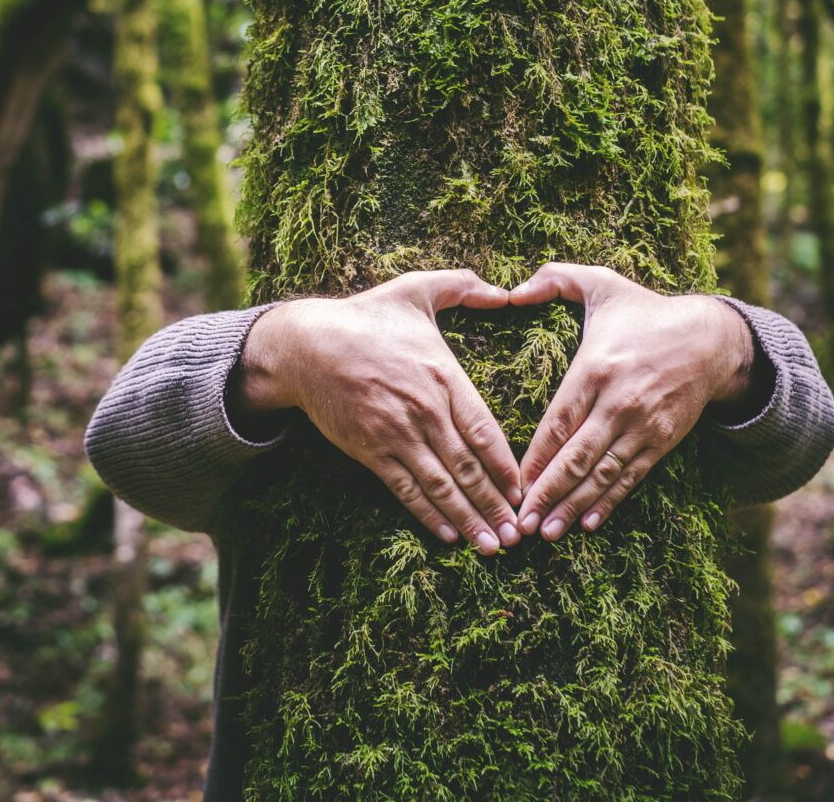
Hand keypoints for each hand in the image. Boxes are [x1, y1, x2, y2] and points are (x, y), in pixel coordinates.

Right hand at [231, 270, 522, 554]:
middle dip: (496, 504)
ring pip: (441, 485)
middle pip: (469, 467)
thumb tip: (506, 290)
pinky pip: (405, 489)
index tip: (526, 490)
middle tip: (519, 534)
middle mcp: (425, 410)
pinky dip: (429, 515)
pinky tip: (449, 535)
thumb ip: (464, 286)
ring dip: (469, 518)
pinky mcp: (370, 450)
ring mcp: (396, 434)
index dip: (507, 465)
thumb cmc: (367, 316)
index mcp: (443, 375)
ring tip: (493, 545)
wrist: (307, 344)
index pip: (485, 430)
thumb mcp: (417, 289)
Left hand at [509, 263, 755, 540]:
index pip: (557, 423)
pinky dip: (609, 502)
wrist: (711, 338)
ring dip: (572, 506)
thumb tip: (511, 291)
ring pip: (601, 474)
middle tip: (519, 525)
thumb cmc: (645, 311)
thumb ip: (555, 279)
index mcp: (595, 368)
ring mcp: (642, 425)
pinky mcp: (662, 440)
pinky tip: (588, 524)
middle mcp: (618, 403)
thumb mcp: (602, 284)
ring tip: (546, 533)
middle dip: (546, 494)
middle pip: (576, 457)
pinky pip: (631, 477)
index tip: (511, 485)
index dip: (534, 459)